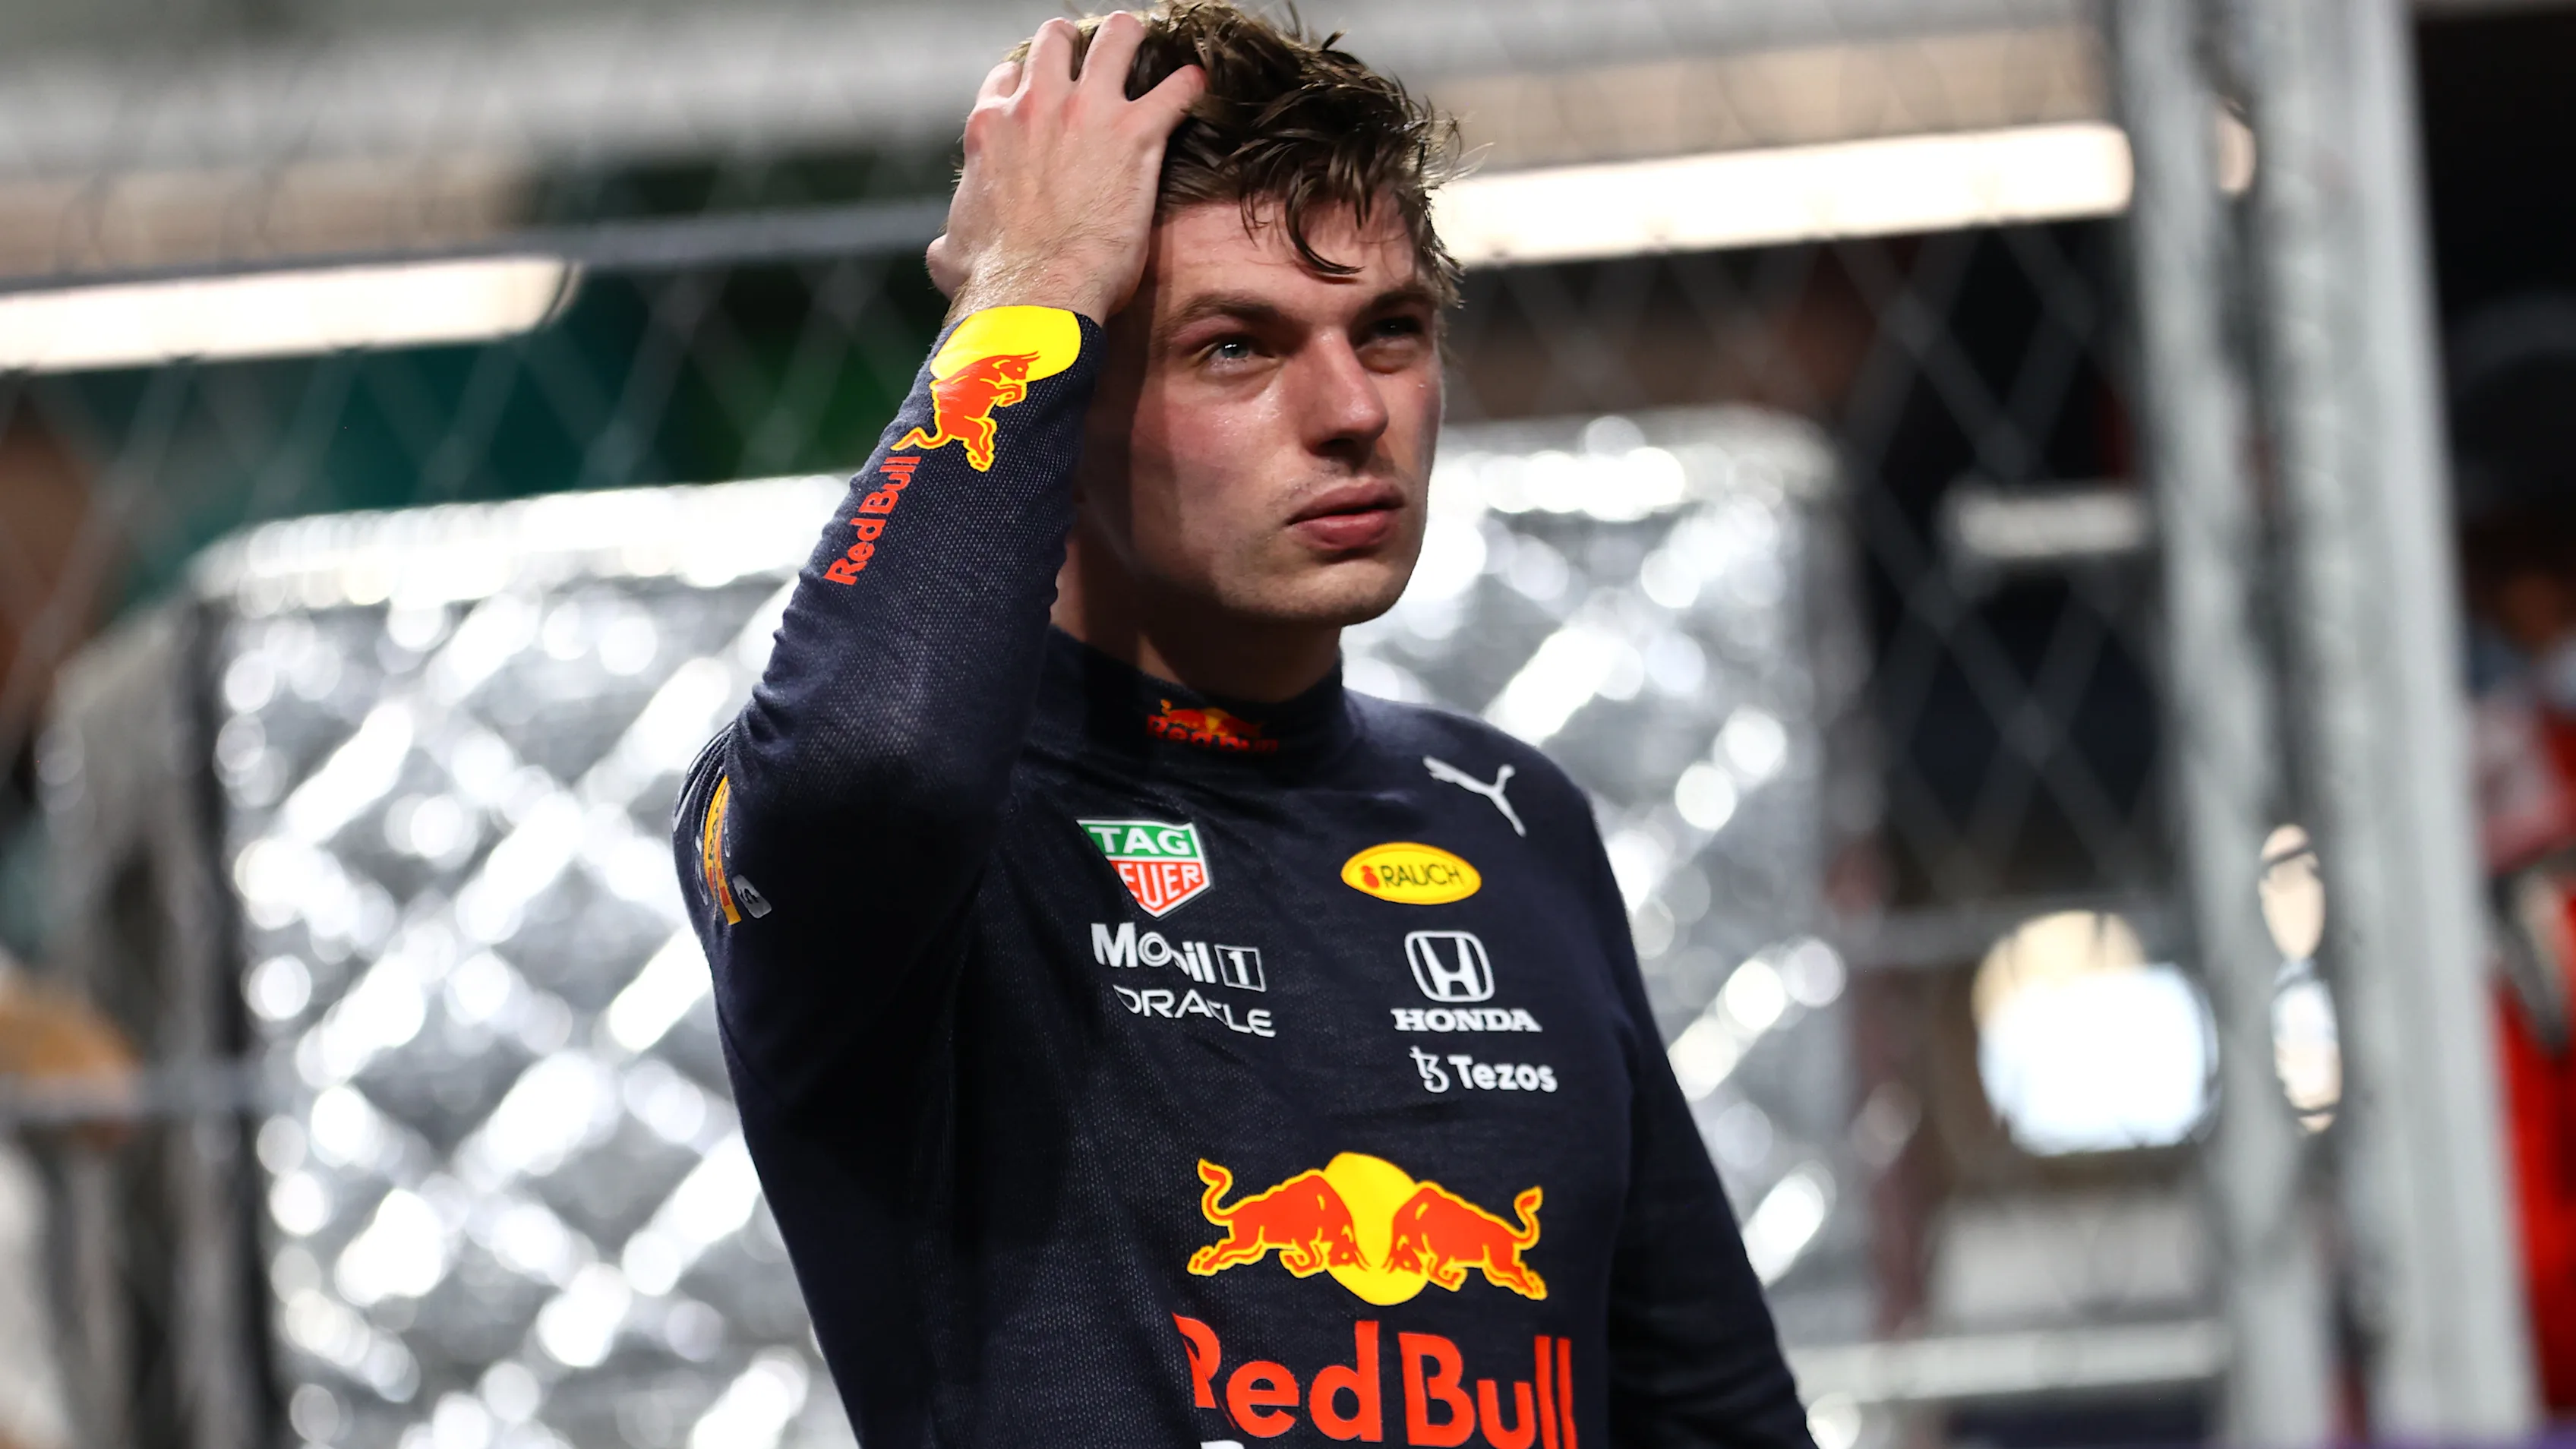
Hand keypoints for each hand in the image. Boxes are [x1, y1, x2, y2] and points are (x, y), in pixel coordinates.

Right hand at [926, 13, 1204, 323]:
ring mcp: (1086, 113)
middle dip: (1075, 42)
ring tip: (1144, 43)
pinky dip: (1189, 88)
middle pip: (1054, 42)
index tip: (1041, 94)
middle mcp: (1035, 106)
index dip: (1026, 82)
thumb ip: (950, 241)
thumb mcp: (952, 254)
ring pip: (1116, 39)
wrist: (1033, 290)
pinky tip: (1197, 88)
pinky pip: (1175, 92)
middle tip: (1095, 56)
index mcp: (991, 129)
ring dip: (1132, 38)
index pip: (1006, 80)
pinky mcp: (1134, 135)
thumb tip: (943, 254)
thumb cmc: (992, 279)